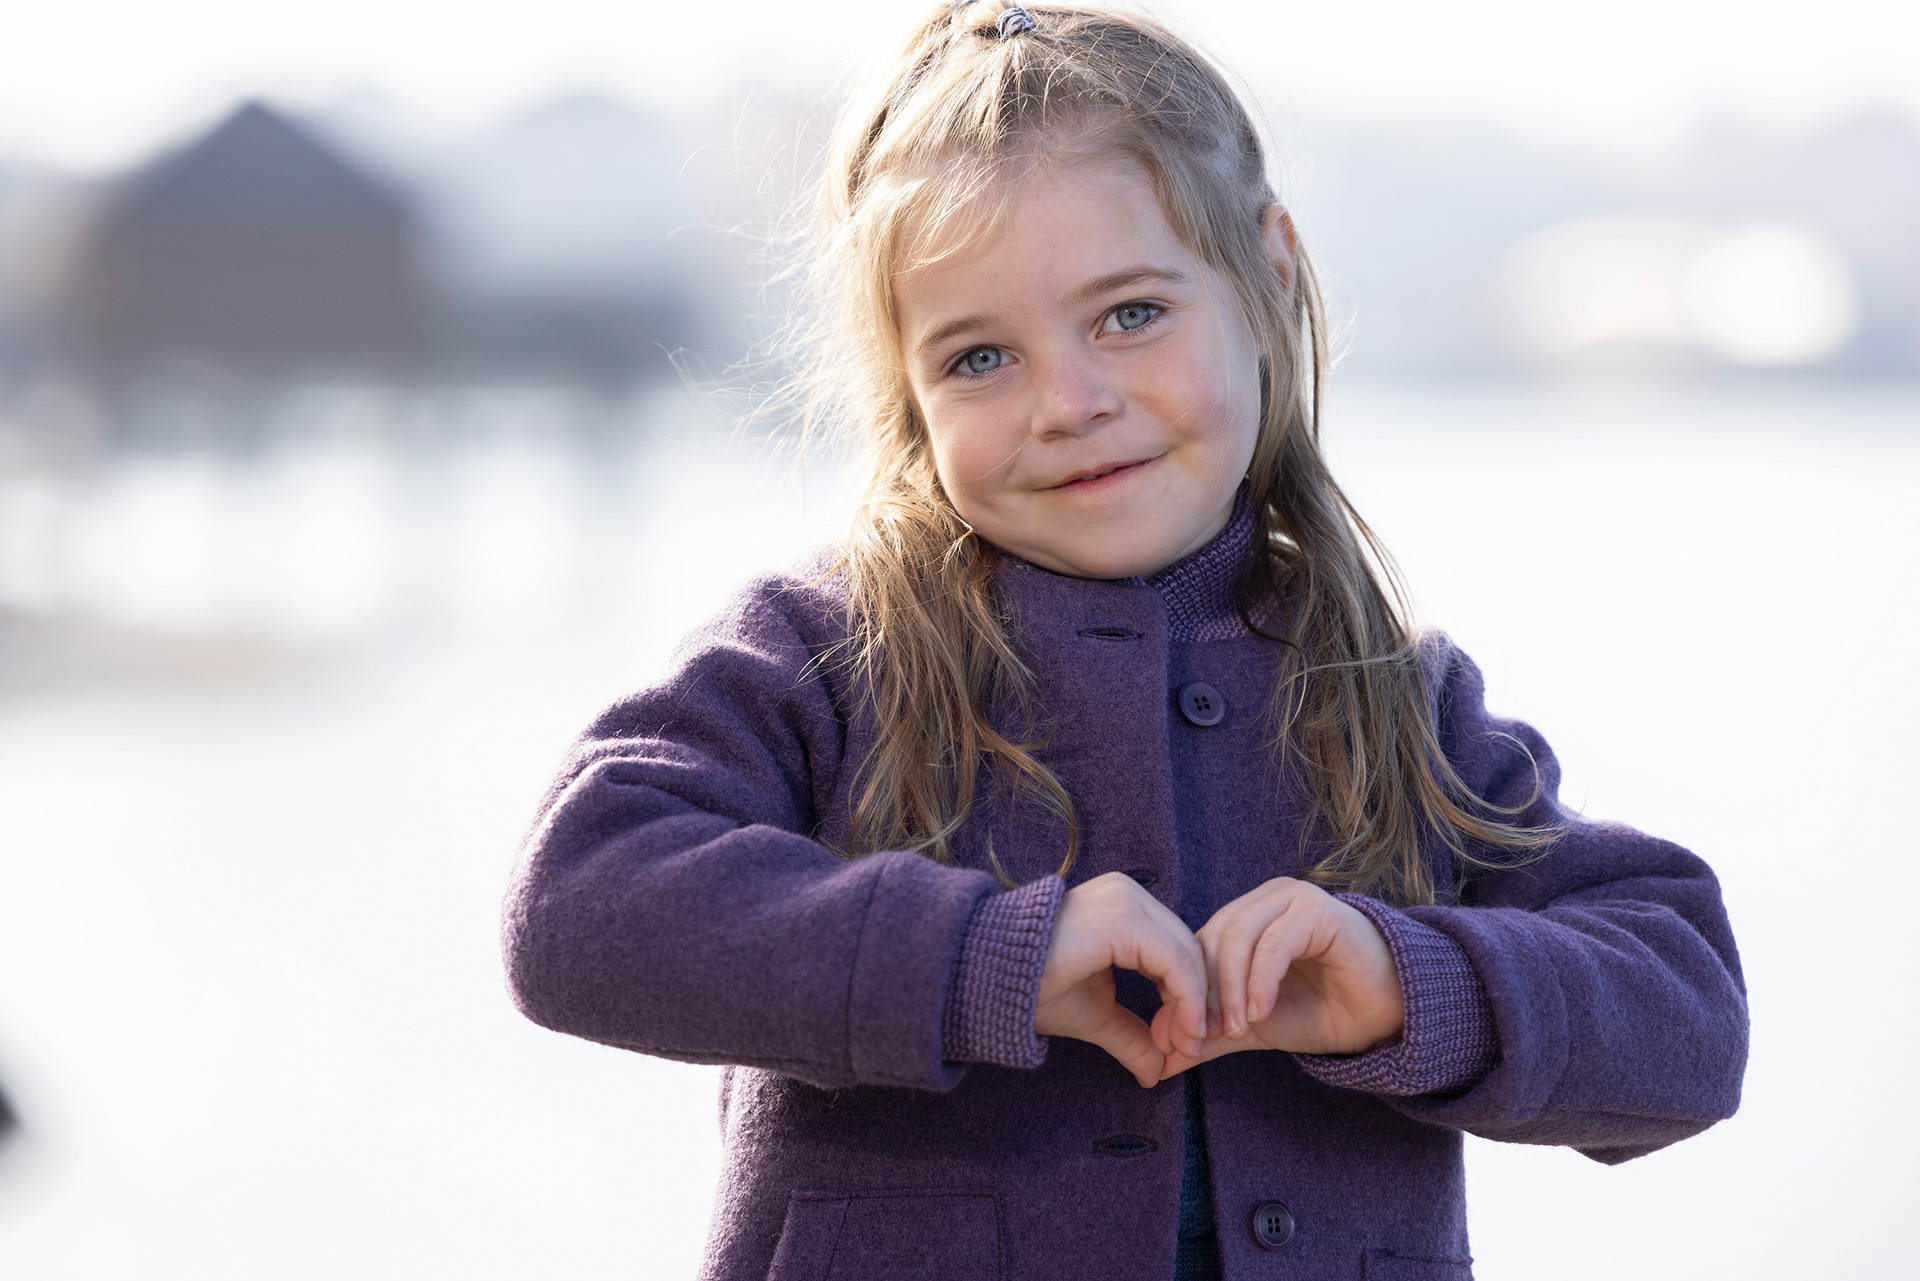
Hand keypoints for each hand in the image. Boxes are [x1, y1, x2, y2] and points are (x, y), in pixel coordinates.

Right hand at [1035, 872, 1209, 1087]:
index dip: (1189, 998)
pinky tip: (1180, 1033)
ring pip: (1187, 954)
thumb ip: (1131, 1034)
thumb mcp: (1095, 1014)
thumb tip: (1157, 1072)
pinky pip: (1174, 960)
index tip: (1186, 1045)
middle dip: (1196, 1004)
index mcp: (1123, 908)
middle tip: (1191, 1050)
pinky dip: (1186, 1000)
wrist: (987, 980)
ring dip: (1193, 1006)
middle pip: (1188, 949)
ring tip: (1184, 1047)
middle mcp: (1127, 894)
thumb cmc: (1031, 988)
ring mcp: (1124, 901)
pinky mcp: (1121, 918)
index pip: (1177, 950)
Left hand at [1156, 877, 1403, 1079]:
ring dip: (1228, 988)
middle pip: (1211, 939)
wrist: (1388, 1015)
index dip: (1182, 991)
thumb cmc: (1324, 1010)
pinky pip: (1275, 943)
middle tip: (1200, 1036)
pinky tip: (1258, 1014)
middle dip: (1200, 991)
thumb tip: (1162, 1056)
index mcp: (1244, 917)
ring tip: (1233, 1028)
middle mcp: (1265, 901)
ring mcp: (1292, 900)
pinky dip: (1259, 980)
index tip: (1178, 1038)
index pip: (1196, 947)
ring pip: (1238, 938)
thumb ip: (1210, 1034)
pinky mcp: (1318, 912)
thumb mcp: (1255, 1025)